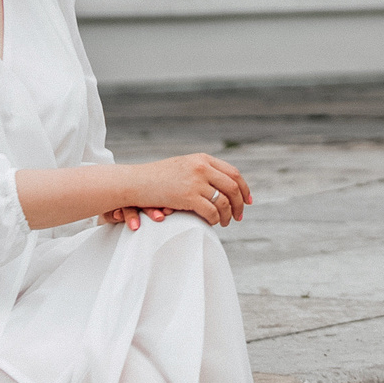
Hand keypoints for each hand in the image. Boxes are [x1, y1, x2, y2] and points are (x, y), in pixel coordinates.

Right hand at [106, 153, 250, 228]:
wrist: (136, 182)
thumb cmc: (158, 178)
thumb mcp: (183, 167)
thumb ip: (202, 171)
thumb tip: (221, 184)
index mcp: (203, 159)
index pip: (233, 173)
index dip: (244, 188)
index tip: (247, 200)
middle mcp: (202, 167)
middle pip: (233, 187)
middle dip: (240, 203)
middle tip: (239, 216)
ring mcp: (196, 181)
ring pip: (224, 201)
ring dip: (228, 215)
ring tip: (226, 222)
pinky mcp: (188, 196)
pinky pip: (211, 211)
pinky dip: (215, 219)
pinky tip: (213, 223)